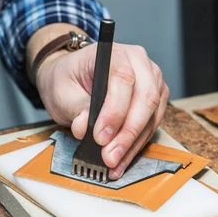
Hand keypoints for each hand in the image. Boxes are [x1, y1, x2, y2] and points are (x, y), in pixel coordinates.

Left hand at [35, 38, 168, 179]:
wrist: (72, 78)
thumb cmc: (67, 80)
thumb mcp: (62, 92)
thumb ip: (76, 108)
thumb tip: (84, 128)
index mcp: (114, 52)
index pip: (123, 79)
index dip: (115, 111)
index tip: (100, 137)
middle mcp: (139, 63)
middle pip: (145, 98)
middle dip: (127, 133)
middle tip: (109, 157)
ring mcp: (151, 81)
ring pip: (151, 116)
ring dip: (133, 144)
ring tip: (114, 164)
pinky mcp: (155, 101)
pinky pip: (151, 126)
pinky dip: (136, 146)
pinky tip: (121, 161)